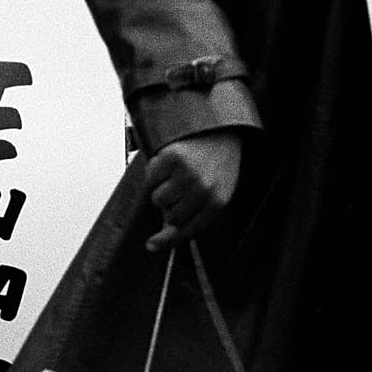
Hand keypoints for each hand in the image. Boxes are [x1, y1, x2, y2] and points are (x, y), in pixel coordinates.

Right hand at [145, 130, 241, 252]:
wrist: (221, 126)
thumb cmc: (217, 163)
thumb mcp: (216, 190)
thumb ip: (192, 215)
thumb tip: (157, 240)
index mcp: (218, 202)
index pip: (188, 231)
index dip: (167, 240)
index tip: (151, 245)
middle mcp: (203, 191)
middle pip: (171, 216)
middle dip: (172, 205)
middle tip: (181, 187)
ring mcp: (187, 175)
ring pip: (158, 200)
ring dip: (162, 189)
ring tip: (177, 173)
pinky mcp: (171, 158)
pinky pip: (150, 179)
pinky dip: (154, 173)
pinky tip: (169, 162)